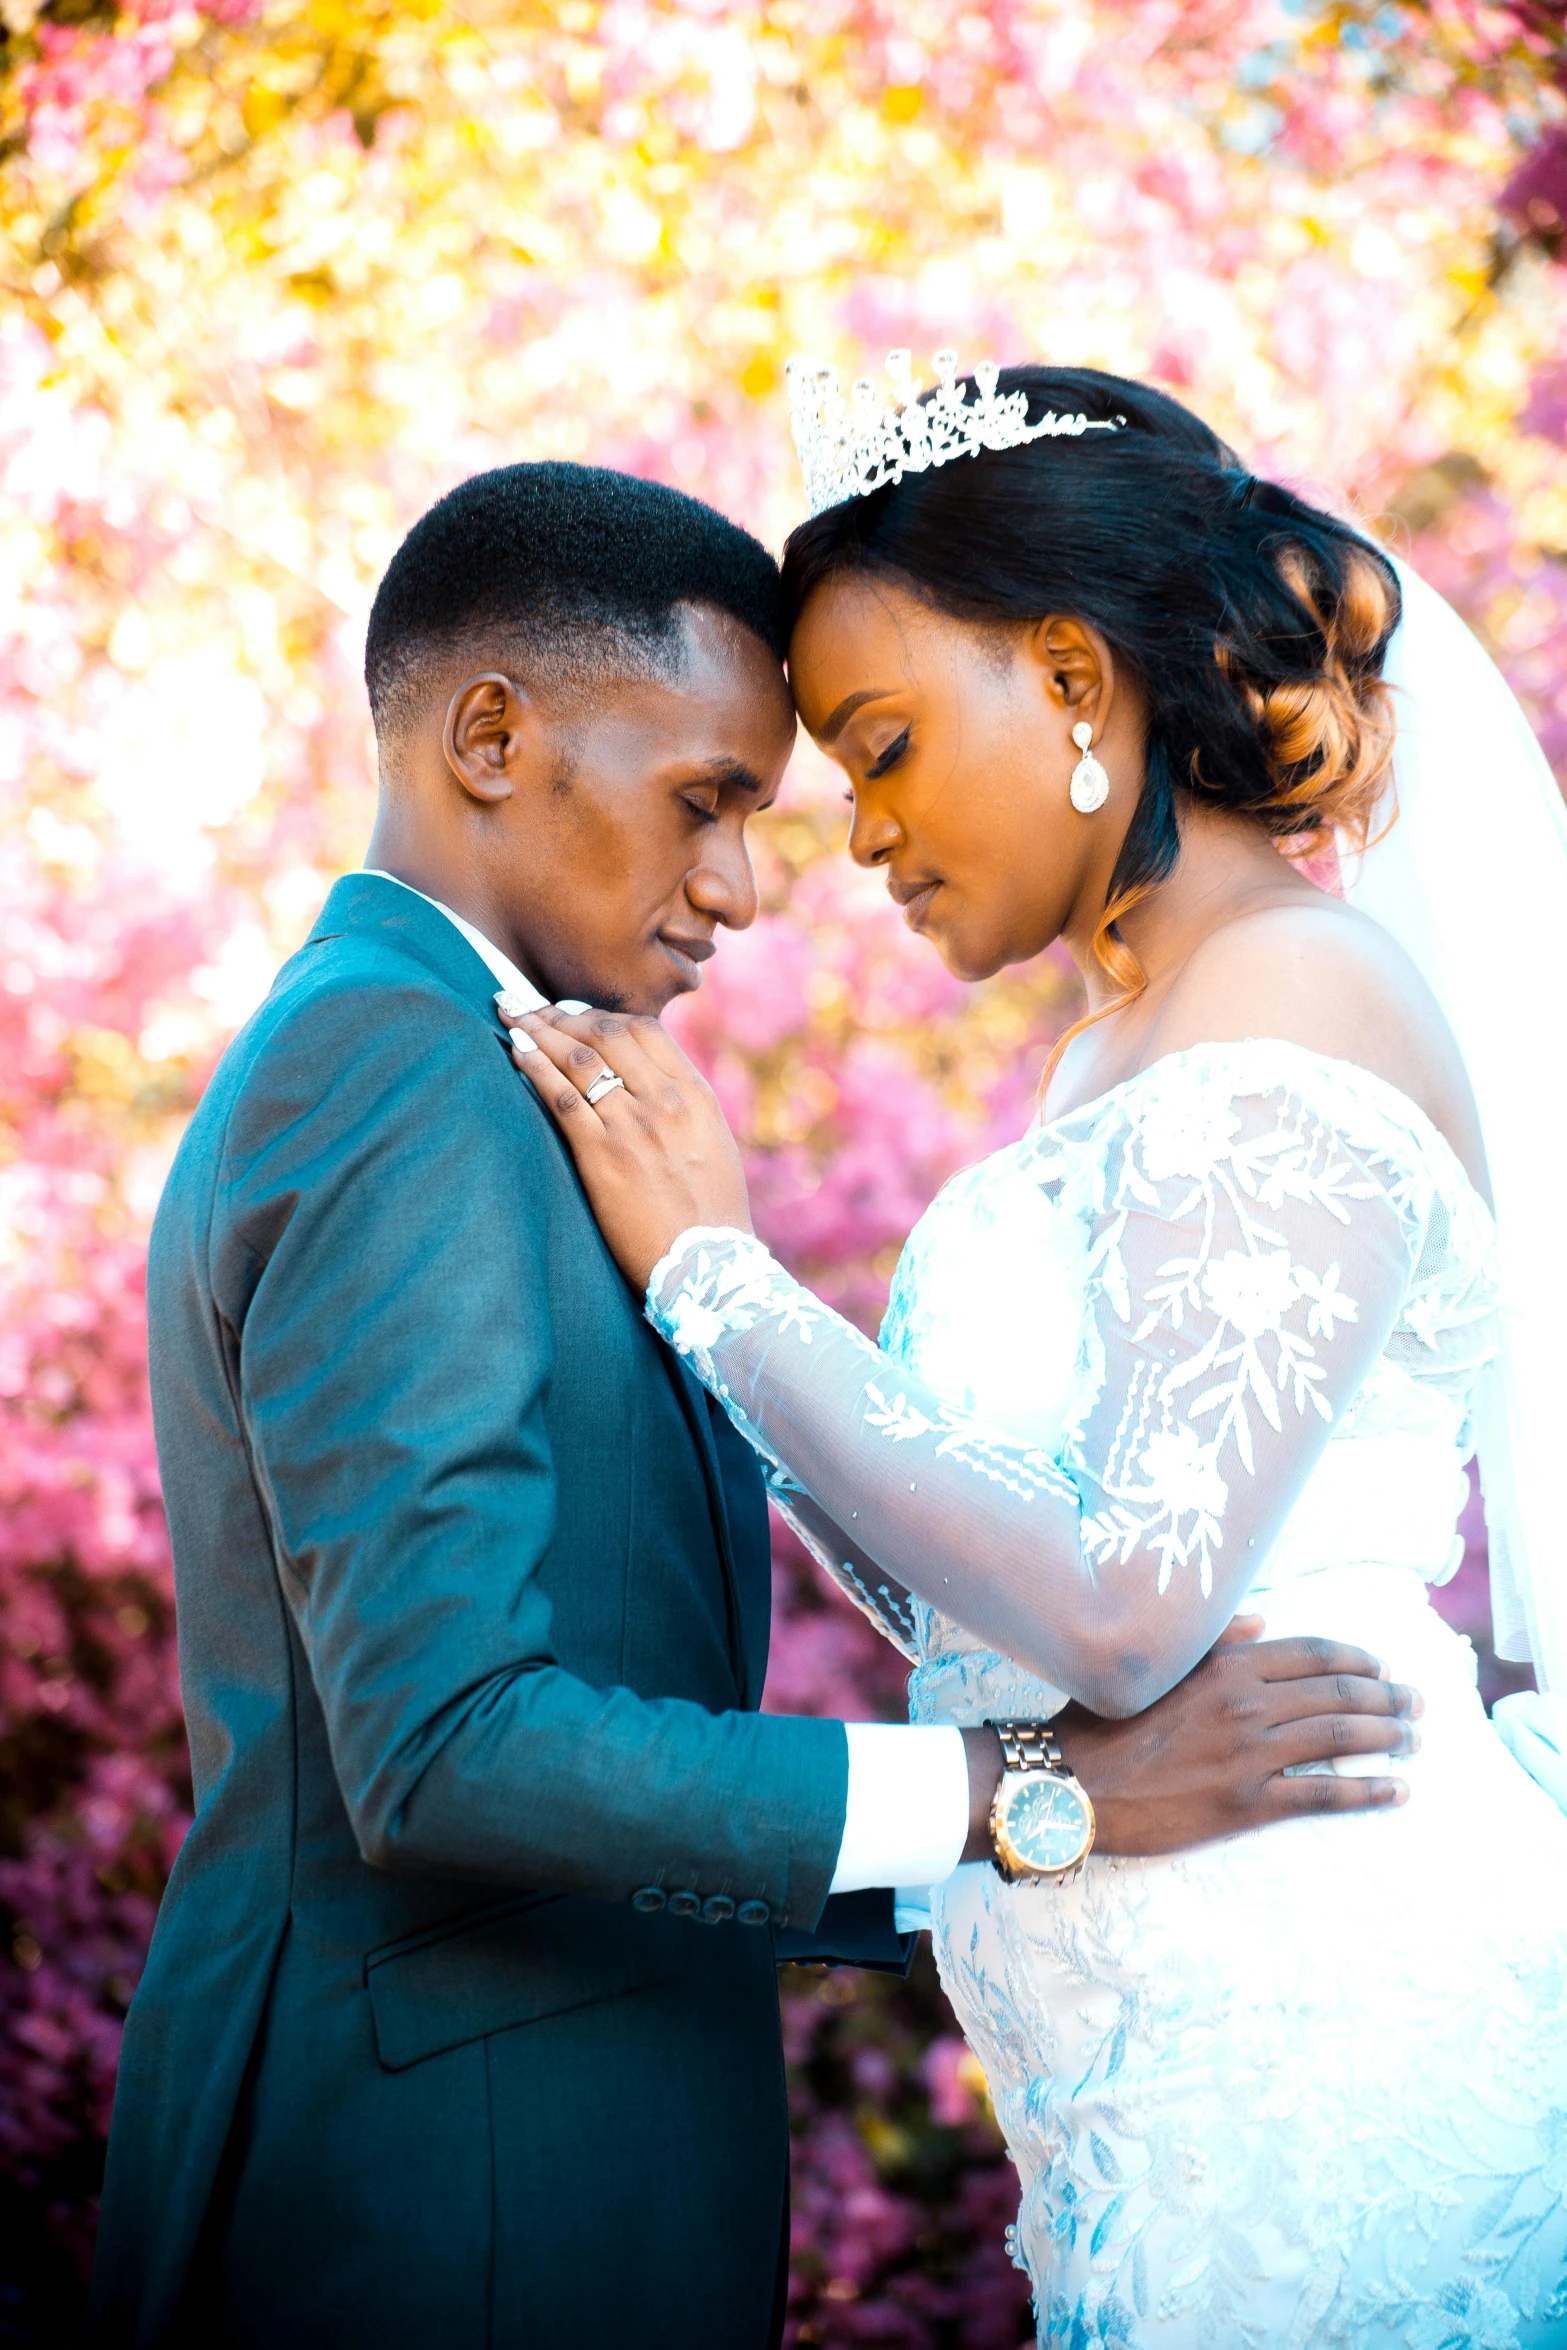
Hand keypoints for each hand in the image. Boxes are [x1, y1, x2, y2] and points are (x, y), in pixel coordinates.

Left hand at [501, 1004, 750, 1291]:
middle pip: (606, 1034)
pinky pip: (562, 1098)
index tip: (573, 1013)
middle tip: (527, 1003)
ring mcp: (634, 1126)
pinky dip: (535, 1068)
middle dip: (561, 1013)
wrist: (708, 1266)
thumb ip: (685, 1108)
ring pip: (578, 1058)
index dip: (601, 1014)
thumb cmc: (712, 1215)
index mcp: (696, 1096)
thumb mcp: (714, 1146)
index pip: (645, 1031)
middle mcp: (666, 1102)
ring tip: (511, 1015)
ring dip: (539, 1030)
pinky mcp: (603, 1156)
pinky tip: (515, 1052)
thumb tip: (650, 1083)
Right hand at [1052, 1616, 1420, 1855]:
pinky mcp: (1247, 1803)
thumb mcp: (1154, 1668)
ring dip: (1386, 1737)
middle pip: (1336, 1694)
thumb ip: (1212, 1640)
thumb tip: (1263, 1622)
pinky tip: (1397, 1790)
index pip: (1310, 1653)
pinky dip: (1368, 1790)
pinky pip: (1323, 1794)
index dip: (1354, 1660)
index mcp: (1224, 1665)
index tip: (1380, 1668)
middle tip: (1415, 1704)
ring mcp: (1249, 1754)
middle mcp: (1244, 1703)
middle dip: (1385, 1697)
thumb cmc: (1103, 1725)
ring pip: (1338, 1738)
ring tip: (1413, 1740)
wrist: (1071, 1786)